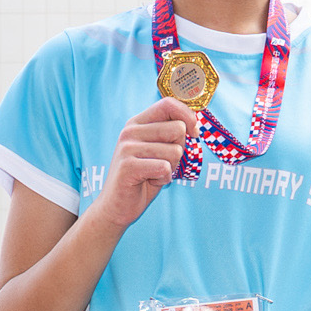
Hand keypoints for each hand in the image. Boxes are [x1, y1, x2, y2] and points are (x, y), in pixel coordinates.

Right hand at [90, 99, 197, 229]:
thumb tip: (194, 123)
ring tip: (153, 173)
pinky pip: (165, 168)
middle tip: (162, 163)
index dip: (187, 116)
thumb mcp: (158, 150)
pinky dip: (164, 179)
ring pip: (175, 151)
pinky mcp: (128, 166)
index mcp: (137, 123)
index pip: (168, 104)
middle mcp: (130, 131)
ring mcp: (127, 148)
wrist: (116, 206)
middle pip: (177, 129)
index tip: (194, 133)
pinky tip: (149, 181)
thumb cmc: (142, 178)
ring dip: (171, 168)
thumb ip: (171, 134)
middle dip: (179, 150)